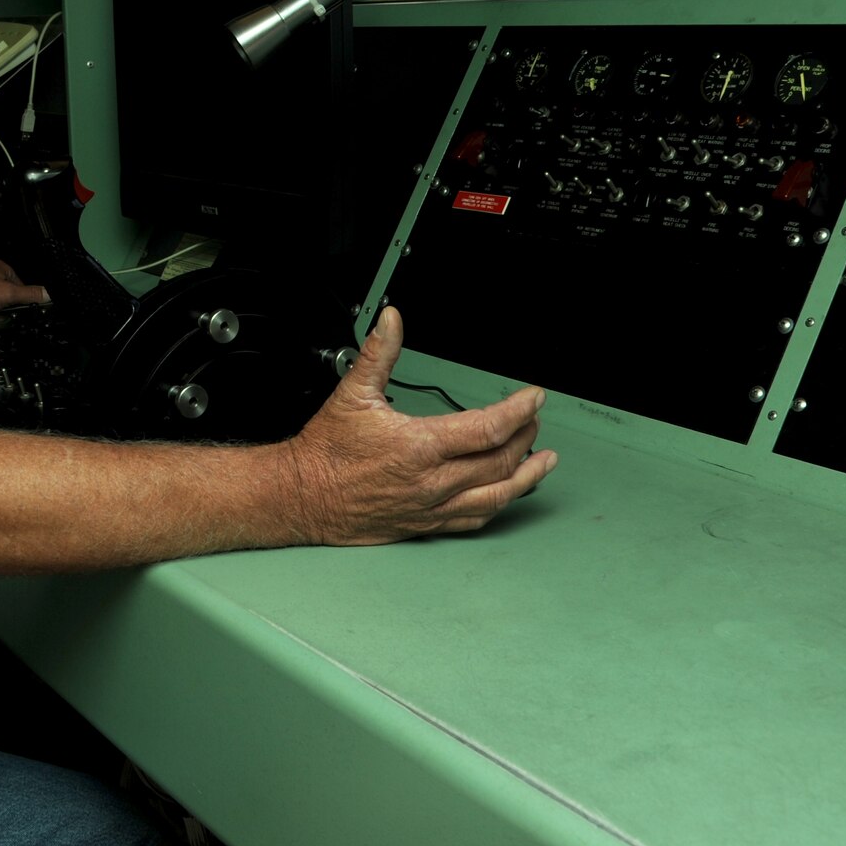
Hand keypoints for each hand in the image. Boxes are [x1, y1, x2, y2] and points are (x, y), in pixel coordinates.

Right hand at [278, 307, 554, 544]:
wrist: (302, 496)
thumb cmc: (326, 451)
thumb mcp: (352, 394)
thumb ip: (378, 354)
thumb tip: (391, 321)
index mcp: (419, 446)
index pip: (487, 429)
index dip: (518, 411)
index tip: (533, 398)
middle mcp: (431, 481)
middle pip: (498, 461)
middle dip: (524, 437)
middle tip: (534, 420)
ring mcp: (430, 507)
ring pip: (494, 495)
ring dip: (525, 476)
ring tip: (543, 461)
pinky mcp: (424, 524)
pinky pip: (472, 519)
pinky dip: (497, 505)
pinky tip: (507, 496)